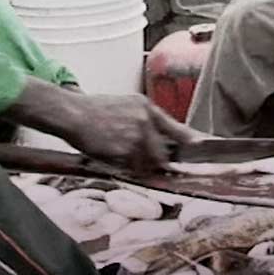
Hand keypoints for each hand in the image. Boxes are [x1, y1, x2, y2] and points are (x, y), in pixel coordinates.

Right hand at [55, 93, 199, 172]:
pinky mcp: (124, 150)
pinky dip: (125, 168)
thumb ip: (143, 120)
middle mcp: (145, 120)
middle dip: (158, 163)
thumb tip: (157, 139)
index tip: (201, 148)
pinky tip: (112, 157)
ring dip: (139, 167)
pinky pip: (132, 168)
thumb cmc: (93, 110)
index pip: (176, 128)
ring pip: (147, 163)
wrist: (72, 113)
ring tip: (119, 156)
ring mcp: (135, 135)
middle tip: (146, 165)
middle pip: (163, 153)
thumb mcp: (124, 106)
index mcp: (145, 107)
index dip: (190, 141)